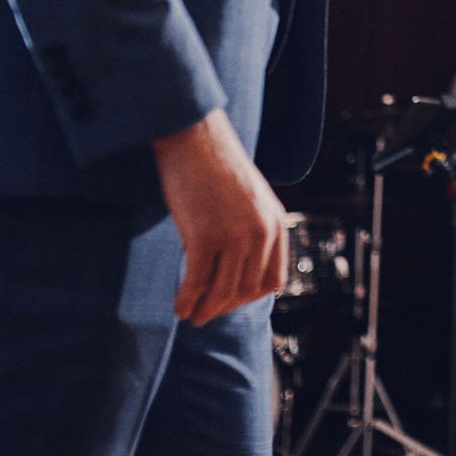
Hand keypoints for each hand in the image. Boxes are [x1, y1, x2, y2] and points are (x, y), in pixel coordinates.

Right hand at [152, 108, 286, 325]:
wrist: (195, 138)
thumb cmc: (216, 167)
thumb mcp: (250, 199)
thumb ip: (253, 230)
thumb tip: (239, 269)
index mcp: (276, 223)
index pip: (273, 280)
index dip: (251, 298)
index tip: (231, 302)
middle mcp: (261, 232)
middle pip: (247, 290)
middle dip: (225, 307)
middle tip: (206, 315)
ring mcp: (234, 235)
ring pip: (223, 291)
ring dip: (206, 310)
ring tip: (192, 316)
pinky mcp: (204, 236)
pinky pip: (197, 282)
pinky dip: (187, 300)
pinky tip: (178, 308)